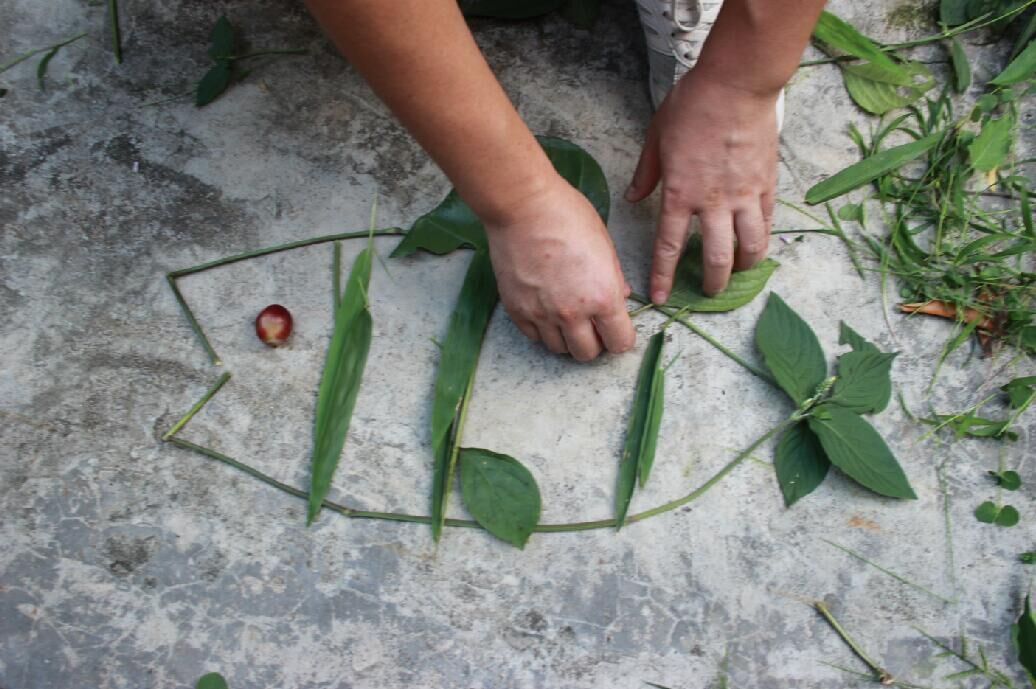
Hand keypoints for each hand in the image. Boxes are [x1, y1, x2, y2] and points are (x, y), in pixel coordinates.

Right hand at [485, 178, 635, 361]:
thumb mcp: (604, 245)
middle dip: (594, 342)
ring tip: (566, 317)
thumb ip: (614, 278)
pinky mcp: (516, 309)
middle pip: (587, 354)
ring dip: (566, 338)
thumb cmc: (566, 215)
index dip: (620, 338)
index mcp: (602, 297)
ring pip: (559, 349)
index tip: (616, 329)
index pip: (620, 343)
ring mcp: (541, 314)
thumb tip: (620, 296)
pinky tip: (546, 309)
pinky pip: (533, 336)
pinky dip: (542, 330)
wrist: (523, 205)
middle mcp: (572, 313)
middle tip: (591, 325)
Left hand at [625, 70, 779, 301]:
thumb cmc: (692, 106)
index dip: (663, 277)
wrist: (737, 84)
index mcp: (680, 193)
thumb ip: (646, 173)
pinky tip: (757, 246)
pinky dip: (762, 239)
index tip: (660, 298)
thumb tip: (633, 197)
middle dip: (710, 282)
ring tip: (737, 273)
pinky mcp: (767, 184)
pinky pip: (766, 223)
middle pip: (714, 258)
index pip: (668, 247)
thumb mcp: (657, 138)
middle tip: (706, 291)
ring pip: (748, 247)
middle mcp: (713, 202)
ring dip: (742, 267)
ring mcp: (744, 195)